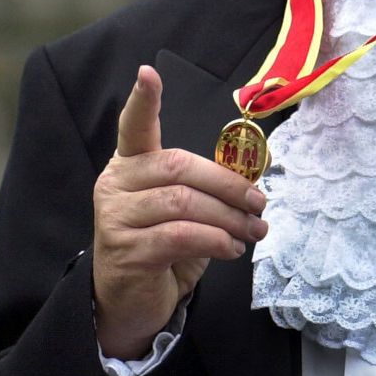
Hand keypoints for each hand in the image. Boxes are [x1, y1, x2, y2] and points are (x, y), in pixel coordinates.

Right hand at [93, 65, 267, 359]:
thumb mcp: (187, 210)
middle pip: (179, 167)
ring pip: (184, 204)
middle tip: (259, 202)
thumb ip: (205, 187)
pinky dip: (215, 240)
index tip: (148, 72)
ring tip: (254, 230)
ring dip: (229, 218)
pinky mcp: (126, 252)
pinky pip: (180, 236)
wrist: (132, 303)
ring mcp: (116, 218)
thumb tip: (252, 176)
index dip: (143, 100)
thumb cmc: (163, 247)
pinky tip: (232, 248)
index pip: (134, 126)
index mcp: (131, 164)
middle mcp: (116, 184)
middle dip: (228, 183)